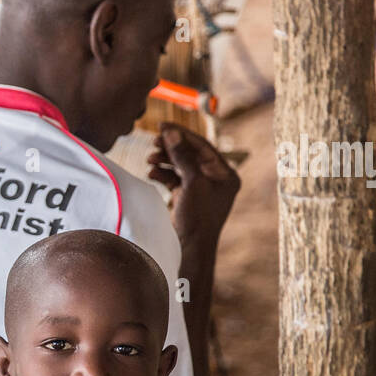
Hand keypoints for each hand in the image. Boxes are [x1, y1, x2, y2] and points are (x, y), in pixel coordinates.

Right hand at [146, 122, 239, 243]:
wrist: (189, 249)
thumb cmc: (198, 218)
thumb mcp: (192, 182)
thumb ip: (182, 155)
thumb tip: (171, 132)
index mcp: (225, 174)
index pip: (203, 146)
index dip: (182, 135)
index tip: (163, 126)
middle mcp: (215, 180)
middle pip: (191, 154)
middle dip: (171, 148)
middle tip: (154, 142)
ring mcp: (201, 189)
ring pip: (181, 166)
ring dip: (164, 161)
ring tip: (150, 159)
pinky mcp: (187, 197)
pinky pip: (174, 179)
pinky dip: (163, 174)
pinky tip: (151, 173)